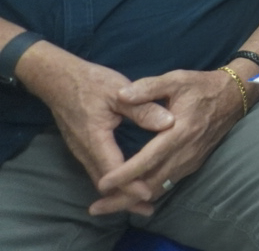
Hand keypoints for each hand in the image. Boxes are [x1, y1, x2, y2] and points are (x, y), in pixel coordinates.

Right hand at [20, 48, 173, 210]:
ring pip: (99, 177)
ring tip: (139, 203)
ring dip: (118, 191)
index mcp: (95, 137)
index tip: (147, 193)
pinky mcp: (82, 147)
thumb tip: (169, 123)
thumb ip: (143, 109)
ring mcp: (81, 150)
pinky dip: (111, 180)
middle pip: (104, 181)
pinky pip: (96, 169)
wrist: (59, 79)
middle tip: (147, 208)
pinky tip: (124, 183)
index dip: (130, 183)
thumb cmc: (91, 83)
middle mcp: (85, 149)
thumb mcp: (120, 90)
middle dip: (125, 196)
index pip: (113, 168)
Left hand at [92, 69, 249, 215]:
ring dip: (133, 200)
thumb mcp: (176, 80)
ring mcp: (191, 161)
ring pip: (159, 188)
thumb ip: (147, 88)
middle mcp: (186, 152)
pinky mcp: (193, 164)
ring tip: (107, 206)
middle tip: (96, 208)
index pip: (148, 159)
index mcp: (180, 132)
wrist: (235, 96)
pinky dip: (147, 193)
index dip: (125, 174)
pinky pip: (168, 185)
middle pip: (151, 183)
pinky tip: (131, 196)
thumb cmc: (202, 86)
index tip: (103, 184)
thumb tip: (121, 95)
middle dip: (123, 199)